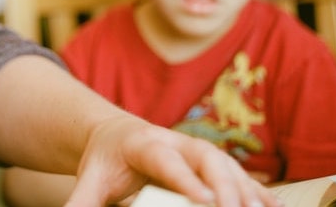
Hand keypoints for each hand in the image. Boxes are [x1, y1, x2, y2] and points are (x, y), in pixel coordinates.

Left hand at [67, 115, 280, 206]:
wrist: (116, 134)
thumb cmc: (104, 162)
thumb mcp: (88, 181)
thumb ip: (80, 203)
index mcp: (143, 144)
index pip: (167, 161)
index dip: (187, 180)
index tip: (207, 201)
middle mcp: (176, 142)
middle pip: (206, 159)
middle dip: (225, 185)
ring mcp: (196, 150)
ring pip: (227, 165)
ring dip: (246, 190)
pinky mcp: (209, 162)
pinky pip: (238, 175)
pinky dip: (255, 191)